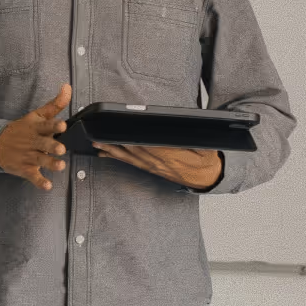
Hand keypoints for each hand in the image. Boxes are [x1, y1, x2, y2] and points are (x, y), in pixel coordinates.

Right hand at [0, 83, 71, 189]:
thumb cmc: (22, 129)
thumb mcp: (37, 115)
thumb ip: (55, 104)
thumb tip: (67, 87)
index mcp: (36, 128)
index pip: (45, 125)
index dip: (53, 125)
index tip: (62, 125)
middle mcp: (33, 142)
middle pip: (43, 144)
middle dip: (52, 146)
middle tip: (60, 148)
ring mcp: (28, 156)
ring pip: (40, 160)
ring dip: (50, 163)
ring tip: (59, 165)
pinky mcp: (25, 169)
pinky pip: (33, 177)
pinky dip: (40, 182)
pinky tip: (47, 186)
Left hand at [95, 142, 222, 189]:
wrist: (208, 177)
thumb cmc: (206, 160)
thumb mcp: (205, 147)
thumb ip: (192, 139)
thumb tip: (182, 128)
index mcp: (172, 157)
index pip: (149, 147)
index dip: (135, 140)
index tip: (122, 133)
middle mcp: (159, 163)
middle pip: (134, 151)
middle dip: (117, 143)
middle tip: (101, 135)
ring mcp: (154, 167)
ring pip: (129, 158)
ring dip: (112, 150)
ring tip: (97, 144)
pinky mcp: (151, 169)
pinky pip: (131, 163)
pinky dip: (118, 157)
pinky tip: (106, 153)